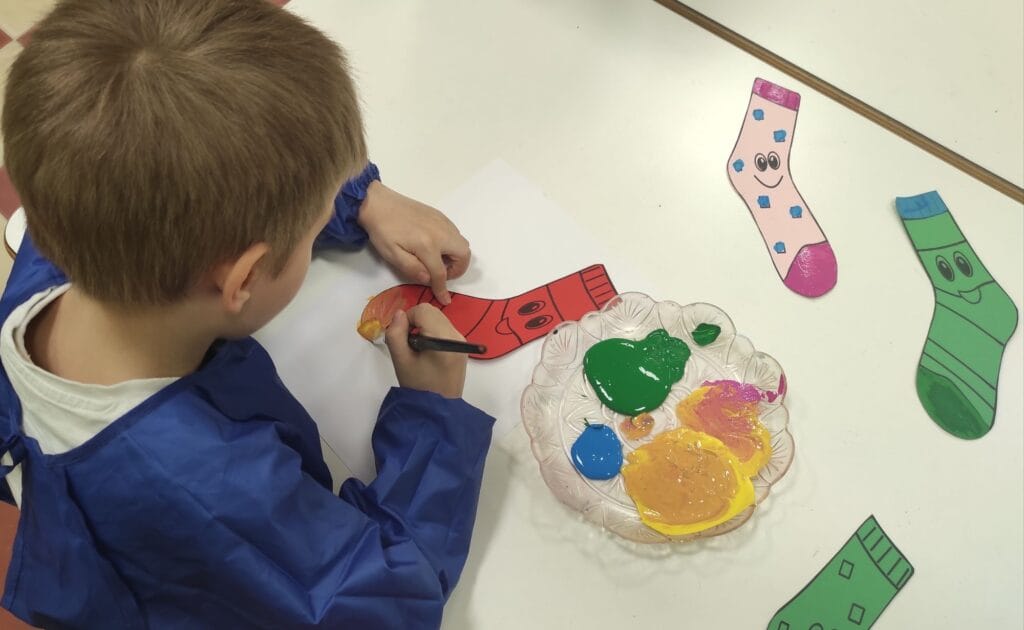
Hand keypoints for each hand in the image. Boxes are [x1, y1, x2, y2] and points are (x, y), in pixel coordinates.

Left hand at [358, 182, 470, 304]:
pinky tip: (435, 246)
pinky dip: (451, 244)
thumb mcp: (392, 255)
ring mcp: (442, 222)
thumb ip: (412, 269)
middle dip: (458, 269)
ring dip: (456, 256)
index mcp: (427, 245)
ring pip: (462, 243)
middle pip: (463, 255)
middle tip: (442, 273)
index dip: (442, 289)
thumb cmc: (382, 231)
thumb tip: (429, 279)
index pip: (440, 273)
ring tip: (438, 260)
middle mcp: (440, 232)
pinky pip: (455, 232)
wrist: (378, 203)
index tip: (444, 299)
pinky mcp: (439, 216)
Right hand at [384, 304, 466, 398]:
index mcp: (443, 339)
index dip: (408, 319)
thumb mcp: (400, 360)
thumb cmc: (418, 386)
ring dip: (424, 327)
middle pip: (432, 312)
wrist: (438, 408)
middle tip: (409, 343)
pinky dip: (432, 332)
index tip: (403, 338)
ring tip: (418, 349)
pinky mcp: (462, 346)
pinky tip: (427, 351)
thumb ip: (395, 334)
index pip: (423, 310)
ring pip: (438, 318)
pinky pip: (444, 328)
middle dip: (416, 322)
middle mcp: (456, 335)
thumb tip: (399, 314)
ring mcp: (462, 340)